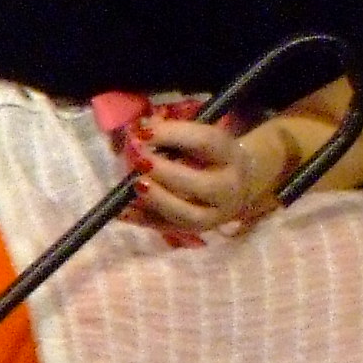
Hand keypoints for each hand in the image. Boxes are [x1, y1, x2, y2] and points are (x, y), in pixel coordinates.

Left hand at [131, 114, 291, 232]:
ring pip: (186, 214)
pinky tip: (123, 211)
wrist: (239, 185)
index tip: (141, 131)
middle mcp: (227, 187)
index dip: (172, 135)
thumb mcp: (201, 137)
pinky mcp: (195, 232)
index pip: (204, 142)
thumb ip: (173, 133)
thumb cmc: (211, 155)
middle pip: (198, 184)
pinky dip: (143, 220)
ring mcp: (213, 215)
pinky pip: (167, 229)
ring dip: (157, 199)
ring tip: (135, 185)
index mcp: (229, 155)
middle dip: (163, 171)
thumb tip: (140, 130)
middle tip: (135, 157)